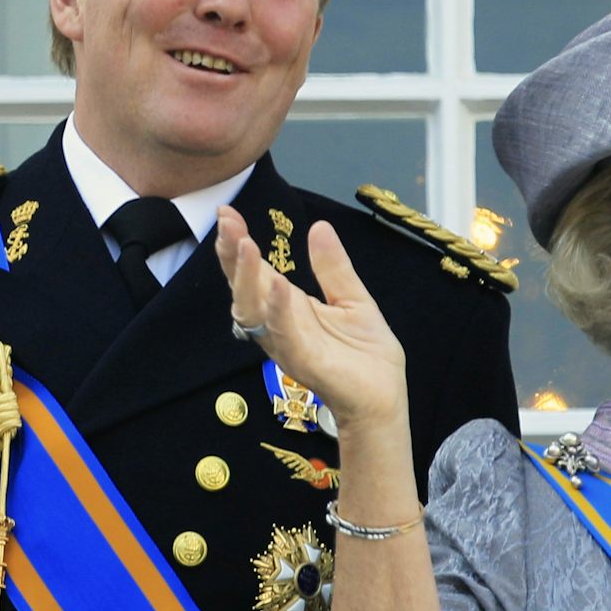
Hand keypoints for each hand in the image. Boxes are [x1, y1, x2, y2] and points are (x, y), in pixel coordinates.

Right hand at [214, 206, 408, 428]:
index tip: (227, 212)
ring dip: (247, 277)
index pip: (255, 271)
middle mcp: (278, 325)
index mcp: (287, 307)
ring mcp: (287, 344)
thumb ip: (333, 268)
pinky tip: (279, 286)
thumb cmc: (366, 356)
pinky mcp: (304, 363)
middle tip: (226, 221)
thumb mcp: (352, 299)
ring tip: (245, 244)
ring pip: (254, 310)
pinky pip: (285, 335)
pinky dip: (279, 310)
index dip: (239, 244)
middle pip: (244, 287)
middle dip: (232, 254)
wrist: (383, 398)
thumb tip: (318, 226)